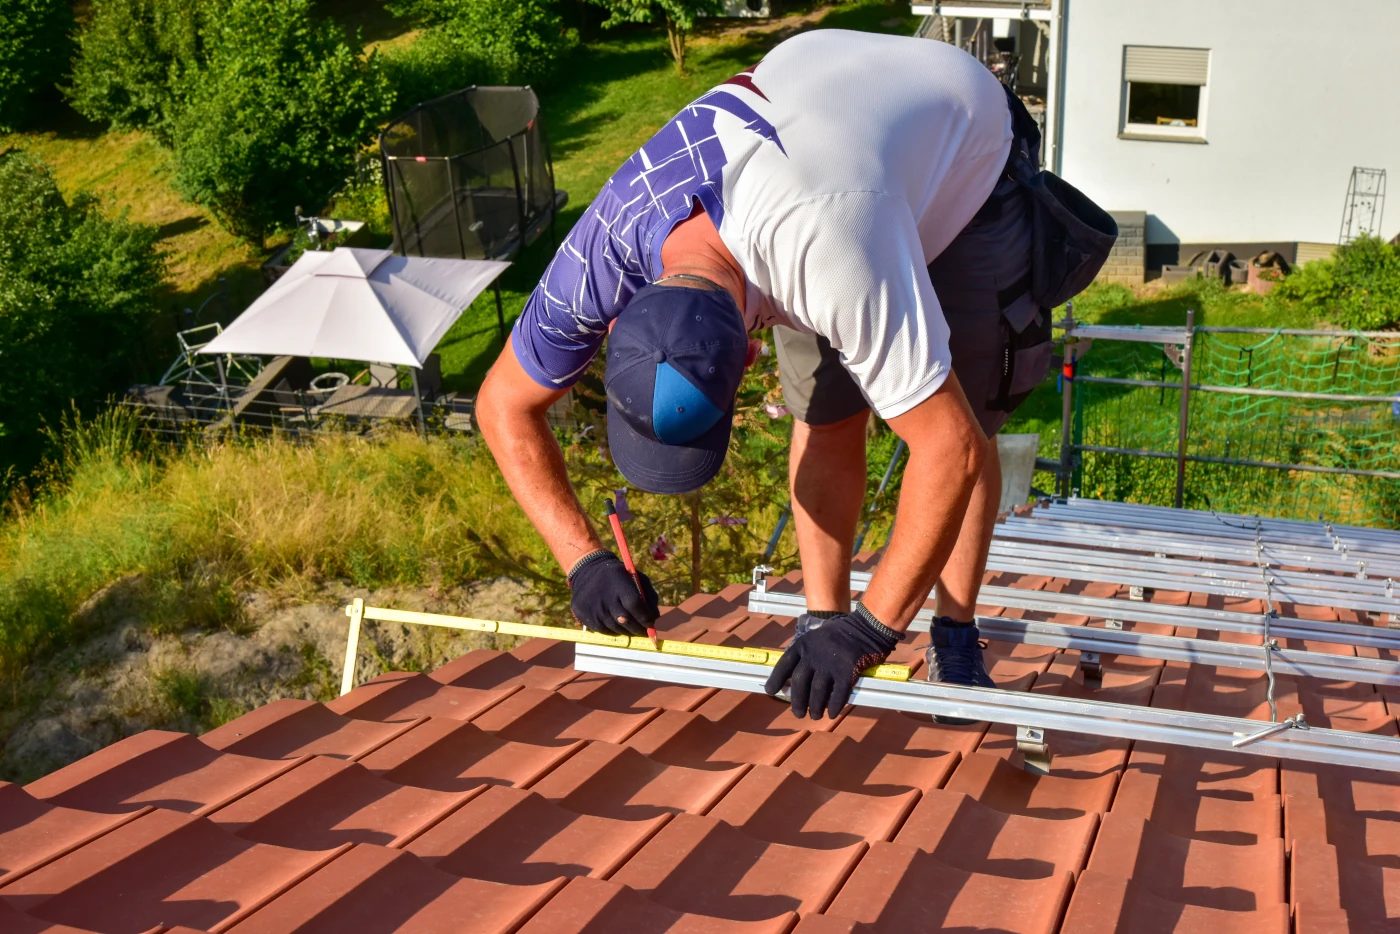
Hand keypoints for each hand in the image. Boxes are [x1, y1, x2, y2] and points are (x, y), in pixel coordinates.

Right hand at [568, 551, 658, 636]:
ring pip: (616, 628)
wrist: (588, 572)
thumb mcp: (636, 577)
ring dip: (627, 631)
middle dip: (638, 629)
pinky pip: (604, 631)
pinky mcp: (585, 616)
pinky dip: (614, 631)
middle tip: (644, 631)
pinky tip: (618, 625)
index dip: (645, 617)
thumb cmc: (618, 576)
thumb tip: (655, 617)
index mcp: (619, 583)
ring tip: (632, 628)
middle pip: (625, 620)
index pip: (635, 605)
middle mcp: (605, 596)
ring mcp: (594, 608)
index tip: (651, 623)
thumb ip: (649, 595)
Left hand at [764, 610, 899, 719]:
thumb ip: (805, 655)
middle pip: (799, 683)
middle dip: (797, 702)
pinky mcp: (847, 672)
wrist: (866, 627)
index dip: (776, 680)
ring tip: (815, 715)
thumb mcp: (816, 638)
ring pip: (817, 693)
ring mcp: (830, 664)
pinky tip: (832, 713)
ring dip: (815, 708)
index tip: (771, 691)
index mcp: (803, 644)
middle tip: (798, 713)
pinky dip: (834, 707)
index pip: (784, 664)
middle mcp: (814, 655)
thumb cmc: (840, 635)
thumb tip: (792, 680)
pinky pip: (838, 695)